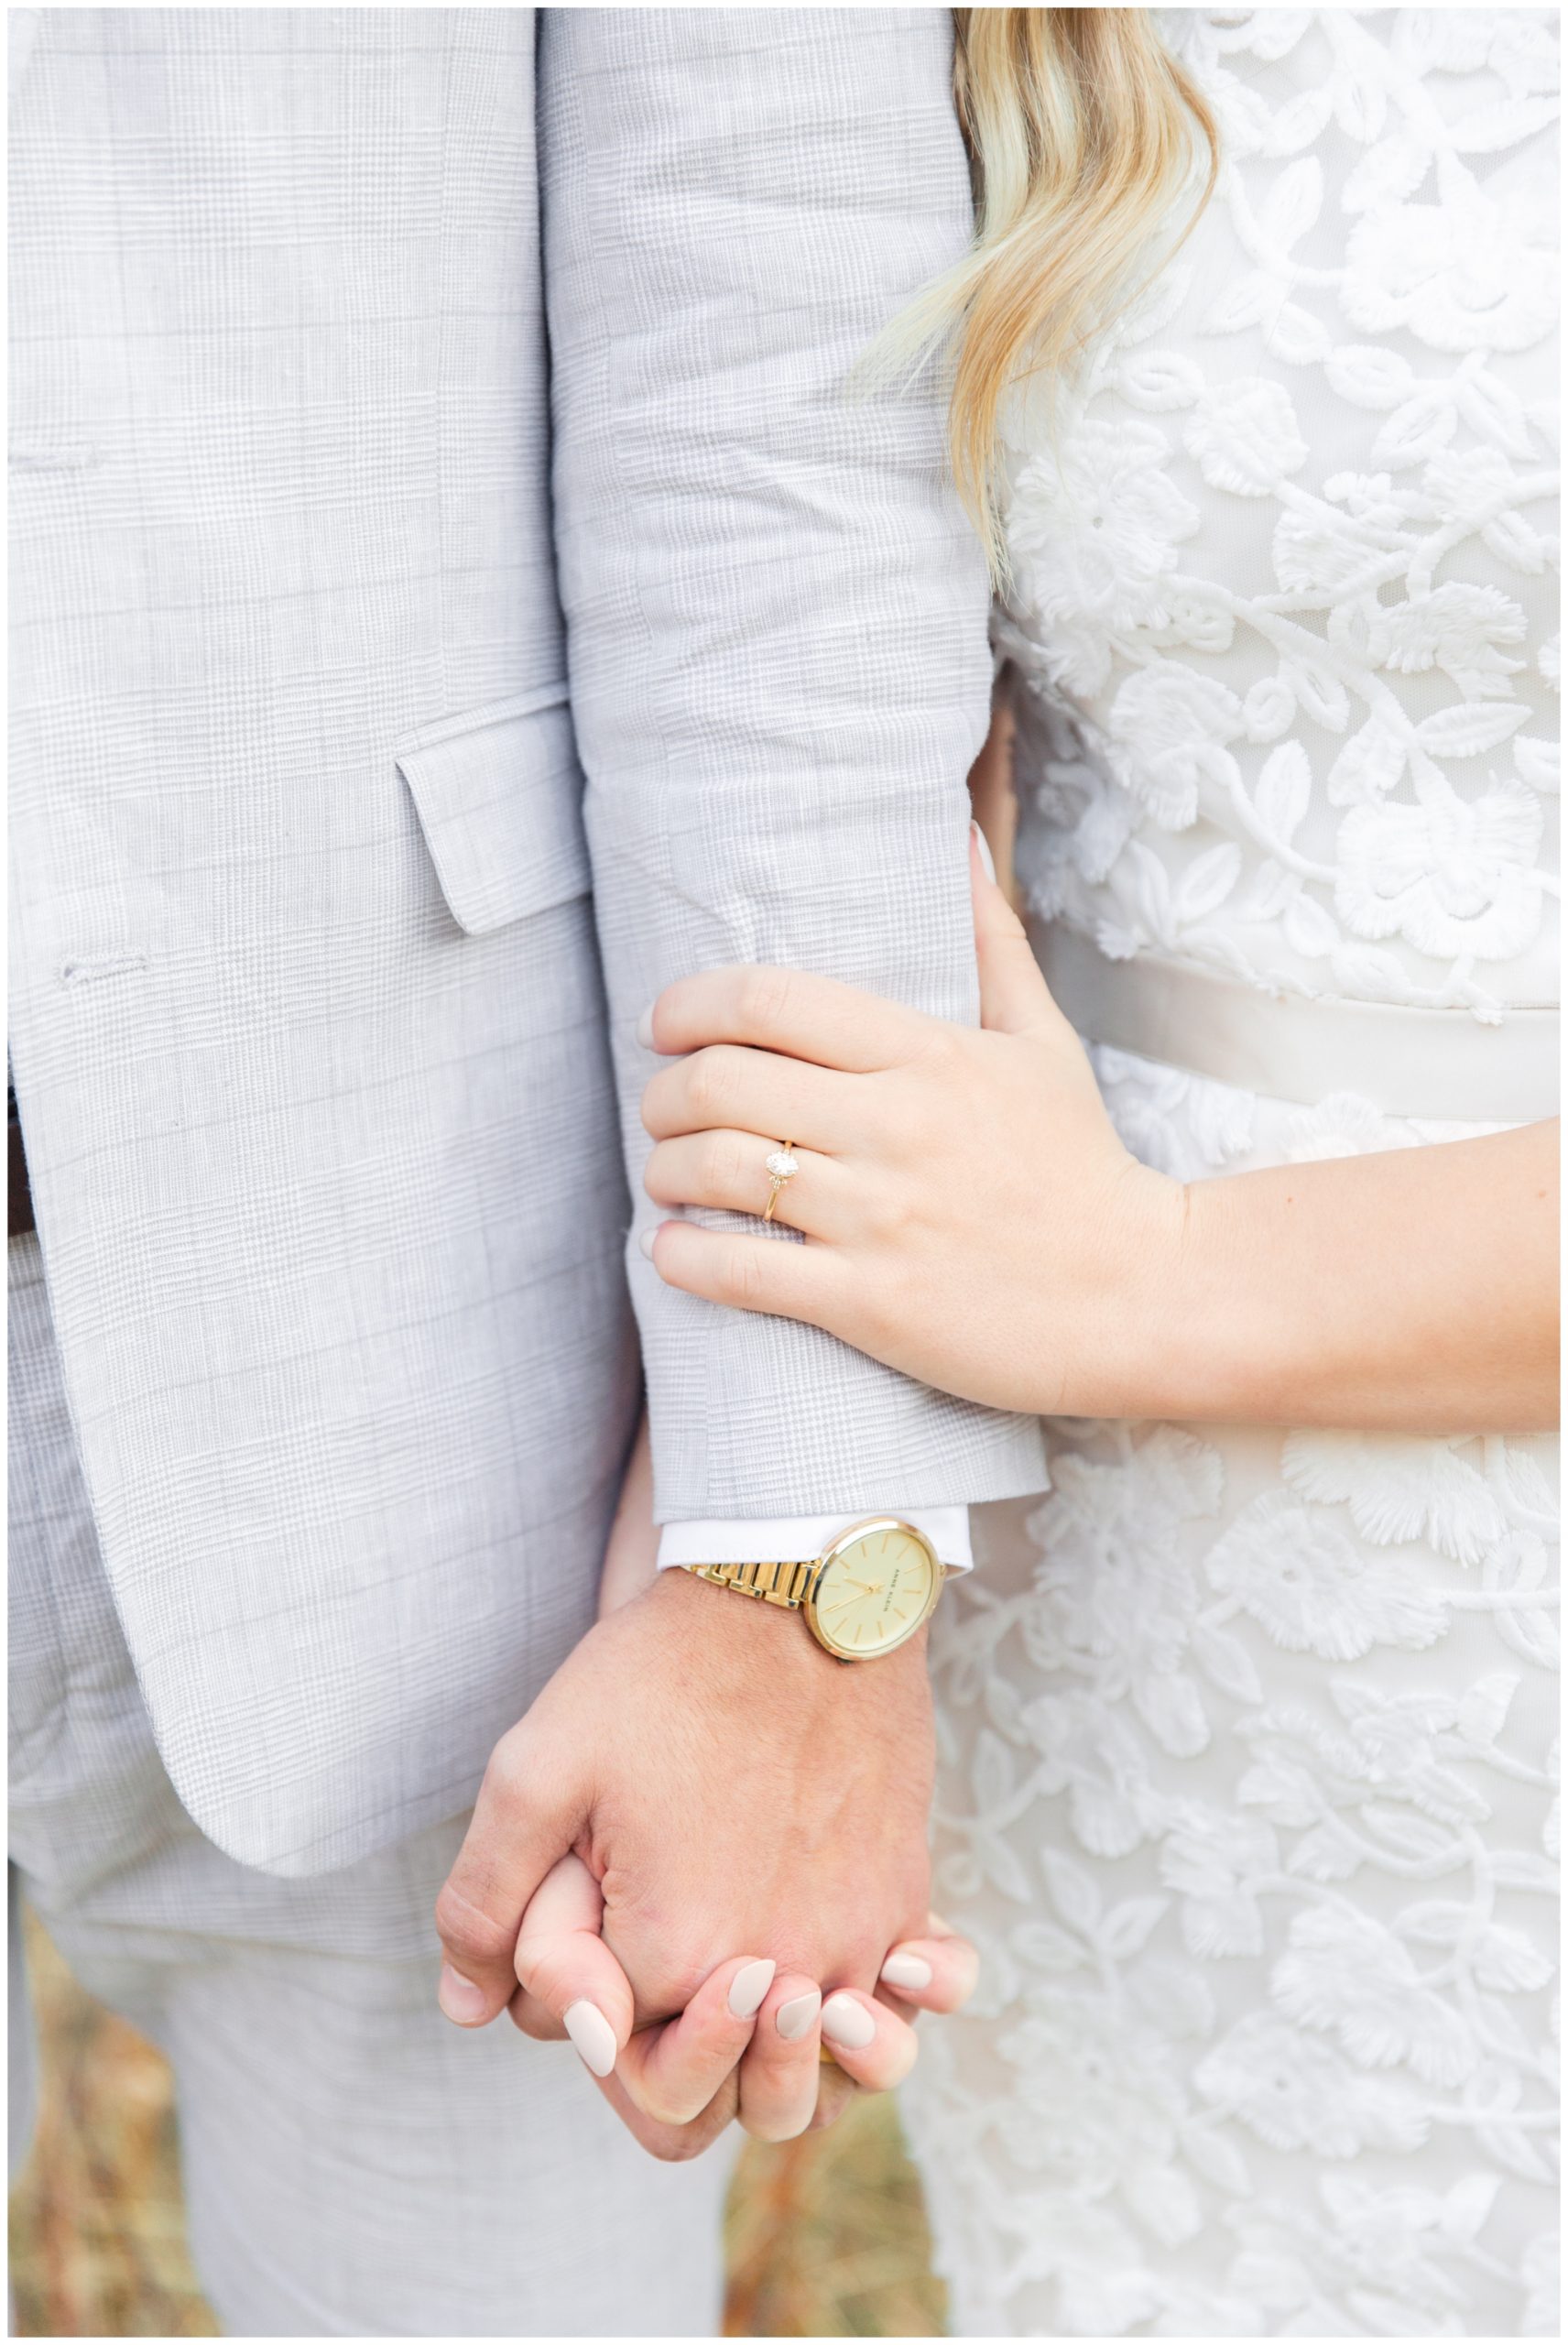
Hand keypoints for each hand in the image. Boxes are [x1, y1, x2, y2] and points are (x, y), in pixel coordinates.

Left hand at [435, 1559, 946, 2152]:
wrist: (799, 1590)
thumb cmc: (662, 1672)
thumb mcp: (537, 1767)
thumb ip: (487, 1901)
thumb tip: (467, 2007)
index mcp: (674, 1956)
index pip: (612, 2062)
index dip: (581, 2003)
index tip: (588, 1915)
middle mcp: (776, 1975)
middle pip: (712, 2101)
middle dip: (666, 2052)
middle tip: (651, 1951)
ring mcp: (854, 1944)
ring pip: (815, 2083)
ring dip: (775, 2064)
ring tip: (744, 1983)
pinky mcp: (903, 1902)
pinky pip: (897, 2015)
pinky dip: (870, 2015)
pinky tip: (829, 1966)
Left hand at [638, 827, 1180, 1418]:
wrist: (1142, 1294)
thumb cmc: (1080, 1164)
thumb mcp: (1043, 1040)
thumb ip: (990, 940)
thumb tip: (963, 833)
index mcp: (928, 1054)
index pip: (768, 1002)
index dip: (689, 1006)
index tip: (665, 1024)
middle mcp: (896, 1127)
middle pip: (722, 1083)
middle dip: (663, 1093)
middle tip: (660, 1106)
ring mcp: (881, 1217)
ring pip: (720, 1171)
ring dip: (665, 1169)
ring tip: (665, 1173)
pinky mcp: (872, 1302)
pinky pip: (743, 1271)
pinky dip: (686, 1256)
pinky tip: (672, 1248)